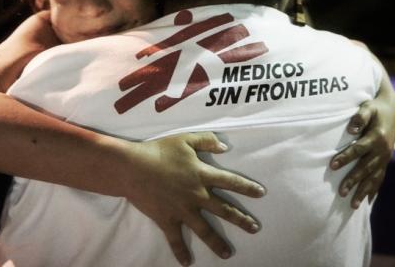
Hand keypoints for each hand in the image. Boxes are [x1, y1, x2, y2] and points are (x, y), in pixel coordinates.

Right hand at [124, 132, 264, 264]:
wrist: (133, 167)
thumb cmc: (159, 151)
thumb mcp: (185, 139)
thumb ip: (206, 141)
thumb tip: (225, 148)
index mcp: (202, 175)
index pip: (231, 182)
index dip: (247, 187)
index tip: (261, 193)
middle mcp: (197, 195)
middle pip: (224, 209)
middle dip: (241, 219)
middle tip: (255, 228)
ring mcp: (183, 210)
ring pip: (204, 230)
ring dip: (217, 243)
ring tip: (228, 254)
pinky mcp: (167, 219)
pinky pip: (175, 239)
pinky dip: (180, 252)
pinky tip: (187, 263)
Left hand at [330, 99, 394, 208]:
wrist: (393, 110)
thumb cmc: (375, 108)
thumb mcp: (367, 107)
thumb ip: (359, 117)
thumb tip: (351, 129)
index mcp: (377, 137)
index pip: (359, 150)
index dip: (346, 157)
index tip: (332, 165)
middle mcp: (383, 150)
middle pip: (366, 168)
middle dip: (353, 181)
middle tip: (341, 193)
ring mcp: (386, 157)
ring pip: (374, 177)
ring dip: (363, 191)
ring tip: (352, 205)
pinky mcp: (386, 160)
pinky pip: (381, 177)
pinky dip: (374, 190)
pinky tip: (368, 202)